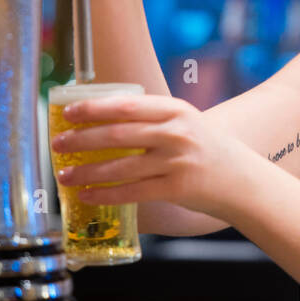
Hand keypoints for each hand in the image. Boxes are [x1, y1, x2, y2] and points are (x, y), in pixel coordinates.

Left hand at [51, 92, 249, 223]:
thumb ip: (152, 120)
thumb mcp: (186, 123)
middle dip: (82, 139)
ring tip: (65, 174)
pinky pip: (133, 192)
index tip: (69, 112)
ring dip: (87, 171)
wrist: (241, 179)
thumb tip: (102, 120)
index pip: (126, 105)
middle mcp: (177, 133)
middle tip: (58, 143)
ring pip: (121, 166)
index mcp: (176, 110)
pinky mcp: (177, 189)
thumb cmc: (206, 149)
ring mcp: (178, 161)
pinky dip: (106, 194)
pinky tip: (87, 195)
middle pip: (119, 134)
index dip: (94, 108)